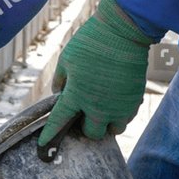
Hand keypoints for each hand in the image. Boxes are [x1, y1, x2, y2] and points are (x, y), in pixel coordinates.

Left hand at [38, 0, 156, 147]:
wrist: (123, 32)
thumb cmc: (91, 42)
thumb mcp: (66, 59)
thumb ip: (60, 80)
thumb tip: (57, 93)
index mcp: (76, 96)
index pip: (59, 123)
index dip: (50, 136)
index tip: (43, 146)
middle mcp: (98, 106)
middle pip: (92, 134)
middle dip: (86, 129)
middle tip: (83, 117)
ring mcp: (119, 105)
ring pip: (113, 130)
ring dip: (105, 125)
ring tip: (101, 111)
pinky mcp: (135, 99)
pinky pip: (127, 118)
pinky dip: (120, 116)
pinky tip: (115, 103)